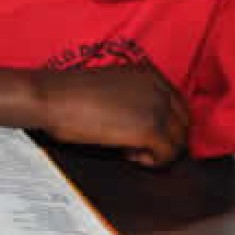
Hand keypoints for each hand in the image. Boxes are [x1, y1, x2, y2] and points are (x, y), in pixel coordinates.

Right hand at [33, 63, 188, 165]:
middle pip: (183, 123)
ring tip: (129, 151)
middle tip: (137, 147)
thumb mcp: (110, 88)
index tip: (141, 136)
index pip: (177, 106)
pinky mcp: (150, 128)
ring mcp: (156, 106)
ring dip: (157, 152)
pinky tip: (128, 155)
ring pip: (178, 141)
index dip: (163, 126)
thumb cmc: (68, 95)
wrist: (51, 98)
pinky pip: (167, 155)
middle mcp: (159, 86)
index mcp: (149, 73)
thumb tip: (143, 126)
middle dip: (164, 140)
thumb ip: (133, 100)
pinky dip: (151, 161)